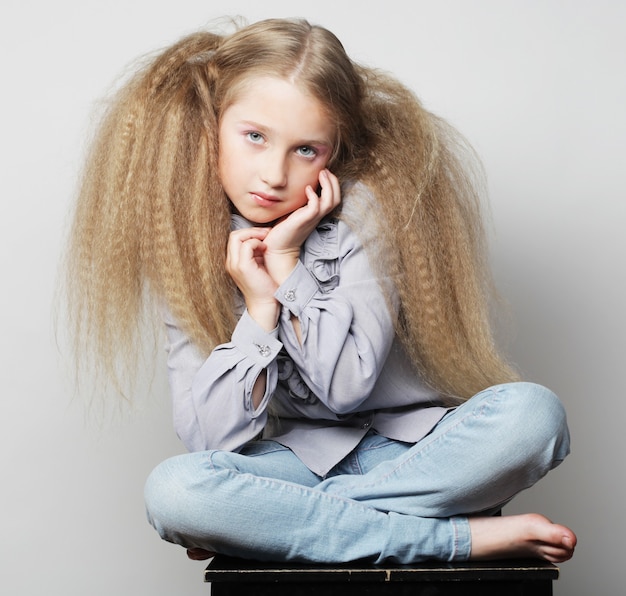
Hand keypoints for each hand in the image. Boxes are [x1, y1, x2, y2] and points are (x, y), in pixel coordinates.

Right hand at [225, 227, 279, 330]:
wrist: (265, 304)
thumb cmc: (265, 286)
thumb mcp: (258, 265)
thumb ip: (256, 252)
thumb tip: (263, 238)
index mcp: (233, 261)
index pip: (234, 238)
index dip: (249, 233)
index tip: (265, 235)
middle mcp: (230, 262)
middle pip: (234, 235)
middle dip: (251, 230)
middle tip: (267, 233)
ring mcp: (234, 265)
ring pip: (237, 236)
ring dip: (254, 234)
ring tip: (267, 238)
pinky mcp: (242, 267)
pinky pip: (246, 245)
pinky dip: (257, 242)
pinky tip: (266, 248)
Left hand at [263, 169, 340, 283]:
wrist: (277, 249)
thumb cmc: (282, 230)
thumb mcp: (293, 212)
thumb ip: (298, 202)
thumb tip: (297, 188)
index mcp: (316, 214)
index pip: (333, 198)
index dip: (332, 184)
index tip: (324, 172)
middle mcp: (317, 216)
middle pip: (336, 198)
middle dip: (333, 182)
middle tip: (325, 170)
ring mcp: (311, 219)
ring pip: (330, 201)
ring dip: (328, 186)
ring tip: (322, 174)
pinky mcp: (303, 221)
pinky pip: (315, 207)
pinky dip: (314, 196)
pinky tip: (307, 189)